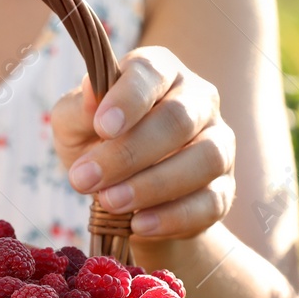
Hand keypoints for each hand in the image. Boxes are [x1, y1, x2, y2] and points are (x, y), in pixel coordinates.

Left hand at [51, 46, 234, 239]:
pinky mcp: (224, 189)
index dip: (128, 98)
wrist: (123, 196)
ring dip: (154, 185)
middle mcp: (198, 100)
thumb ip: (78, 109)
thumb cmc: (97, 145)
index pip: (151, 73)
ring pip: (204, 158)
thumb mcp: (74, 126)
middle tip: (86, 179)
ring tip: (110, 202)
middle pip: (178, 119)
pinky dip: (174, 216)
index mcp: (160, 72)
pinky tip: (139, 225)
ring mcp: (218, 144)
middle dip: (129, 152)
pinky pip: (211, 201)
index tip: (102, 126)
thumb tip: (90, 94)